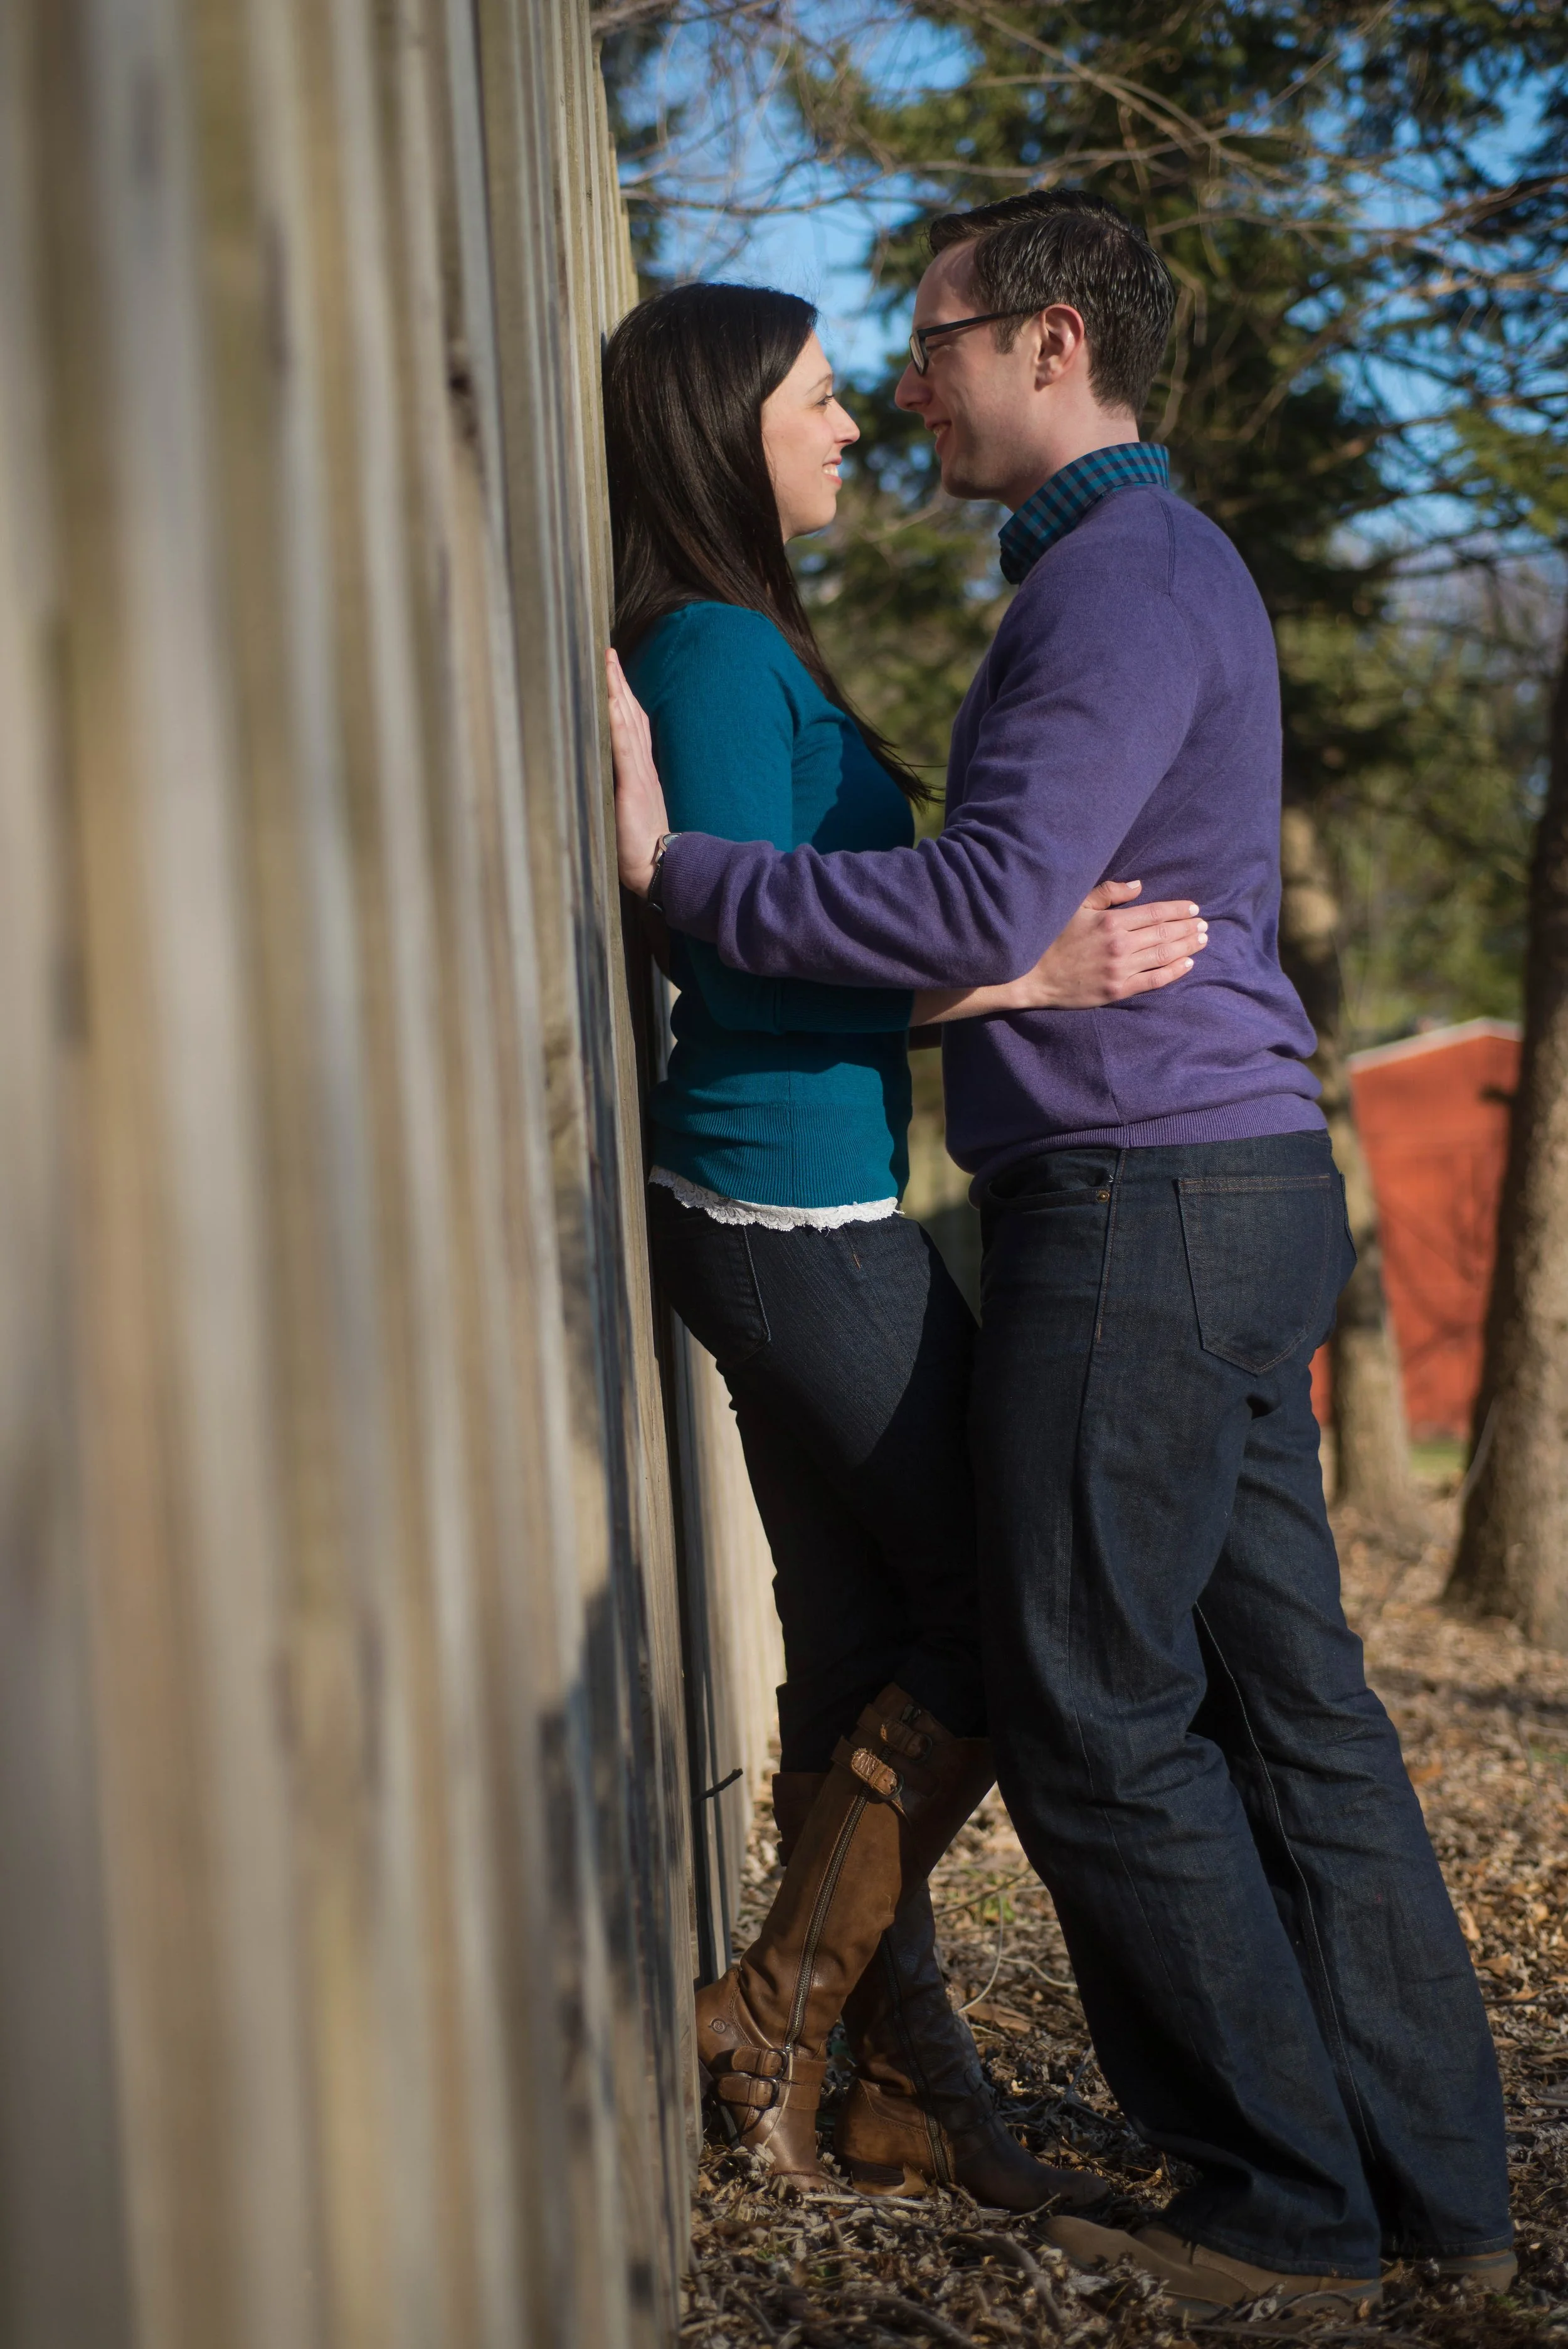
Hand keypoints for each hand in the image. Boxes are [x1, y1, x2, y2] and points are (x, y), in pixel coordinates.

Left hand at [606, 647, 668, 897]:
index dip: (624, 697)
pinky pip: (624, 747)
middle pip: (631, 715)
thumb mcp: (629, 812)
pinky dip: (616, 720)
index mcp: (642, 773)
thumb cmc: (640, 848)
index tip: (613, 671)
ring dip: (616, 691)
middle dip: (618, 682)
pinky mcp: (633, 786)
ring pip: (627, 722)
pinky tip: (608, 700)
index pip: (634, 726)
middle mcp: (642, 767)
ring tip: (606, 662)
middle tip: (607, 652)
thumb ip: (621, 791)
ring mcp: (638, 774)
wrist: (660, 869)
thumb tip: (604, 779)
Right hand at [1014, 879, 1206, 1008]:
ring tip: (1202, 940)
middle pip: (1164, 934)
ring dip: (1187, 947)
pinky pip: (1153, 980)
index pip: (1155, 913)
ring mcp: (1120, 970)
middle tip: (1204, 924)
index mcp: (1111, 922)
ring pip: (1163, 955)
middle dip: (1188, 928)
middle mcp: (1120, 945)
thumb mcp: (1076, 907)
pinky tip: (1187, 964)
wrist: (1033, 976)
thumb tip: (1139, 886)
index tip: (1194, 908)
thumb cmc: (1053, 937)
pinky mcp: (1117, 991)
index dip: (1178, 910)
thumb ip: (1108, 893)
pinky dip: (1173, 972)